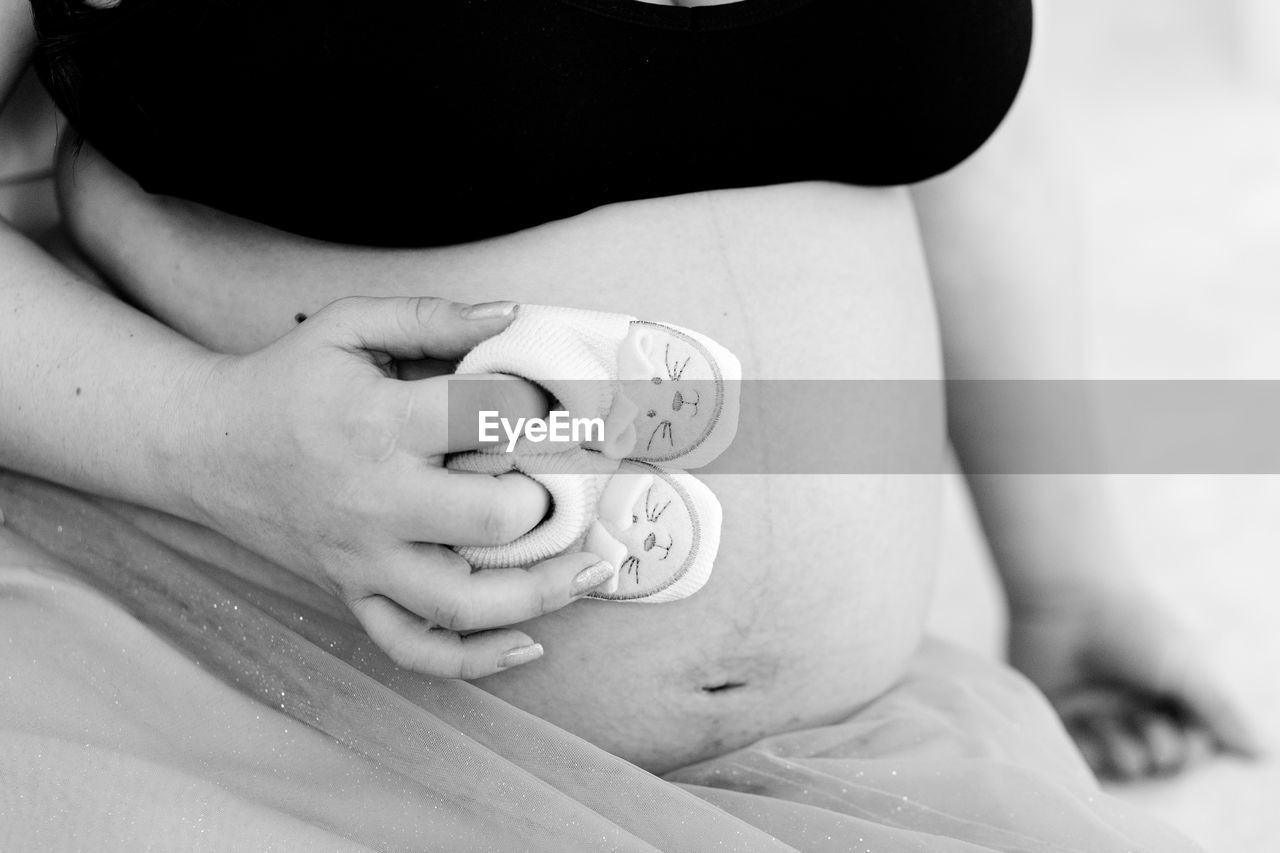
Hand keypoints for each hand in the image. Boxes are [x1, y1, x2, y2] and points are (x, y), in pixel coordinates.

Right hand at [184, 296, 612, 677]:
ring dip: (543, 594)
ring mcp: (364, 560)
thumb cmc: (289, 381)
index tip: (567, 404)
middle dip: (548, 502)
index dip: (541, 407)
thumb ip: (433, 317)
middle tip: (571, 484)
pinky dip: (474, 660)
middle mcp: (376, 501)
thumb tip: (516, 315)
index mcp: (379, 423)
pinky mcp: (354, 595)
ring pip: (465, 604)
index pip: (486, 418)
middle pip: (492, 519)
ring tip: (592, 570)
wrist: (206, 447)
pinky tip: (526, 643)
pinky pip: (414, 647)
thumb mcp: (350, 326)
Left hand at [1009, 583, 1261, 781]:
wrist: (1068, 599)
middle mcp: (1131, 695)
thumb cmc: (1133, 626)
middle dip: (1164, 755)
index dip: (1193, 747)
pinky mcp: (1056, 707)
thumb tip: (1261, 751)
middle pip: (1156, 748)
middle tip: (1158, 740)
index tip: (1191, 741)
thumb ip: (1218, 711)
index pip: (1189, 732)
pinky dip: (1093, 756)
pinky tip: (1101, 743)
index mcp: (1165, 682)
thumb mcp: (1185, 668)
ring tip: (1128, 745)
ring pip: (1118, 754)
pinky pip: (1077, 747)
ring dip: (1130, 760)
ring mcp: (1093, 702)